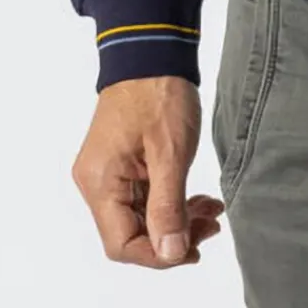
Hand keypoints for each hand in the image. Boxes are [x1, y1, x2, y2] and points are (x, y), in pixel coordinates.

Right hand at [71, 74, 225, 267]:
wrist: (152, 52)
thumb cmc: (159, 94)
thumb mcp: (171, 153)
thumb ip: (168, 207)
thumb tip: (170, 254)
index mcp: (100, 183)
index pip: (122, 244)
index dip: (158, 256)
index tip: (194, 250)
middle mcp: (96, 183)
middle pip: (130, 234)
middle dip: (172, 237)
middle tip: (211, 226)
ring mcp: (108, 174)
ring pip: (139, 217)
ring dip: (175, 220)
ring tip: (211, 211)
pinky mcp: (121, 164)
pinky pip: (143, 198)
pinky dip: (170, 202)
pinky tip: (198, 200)